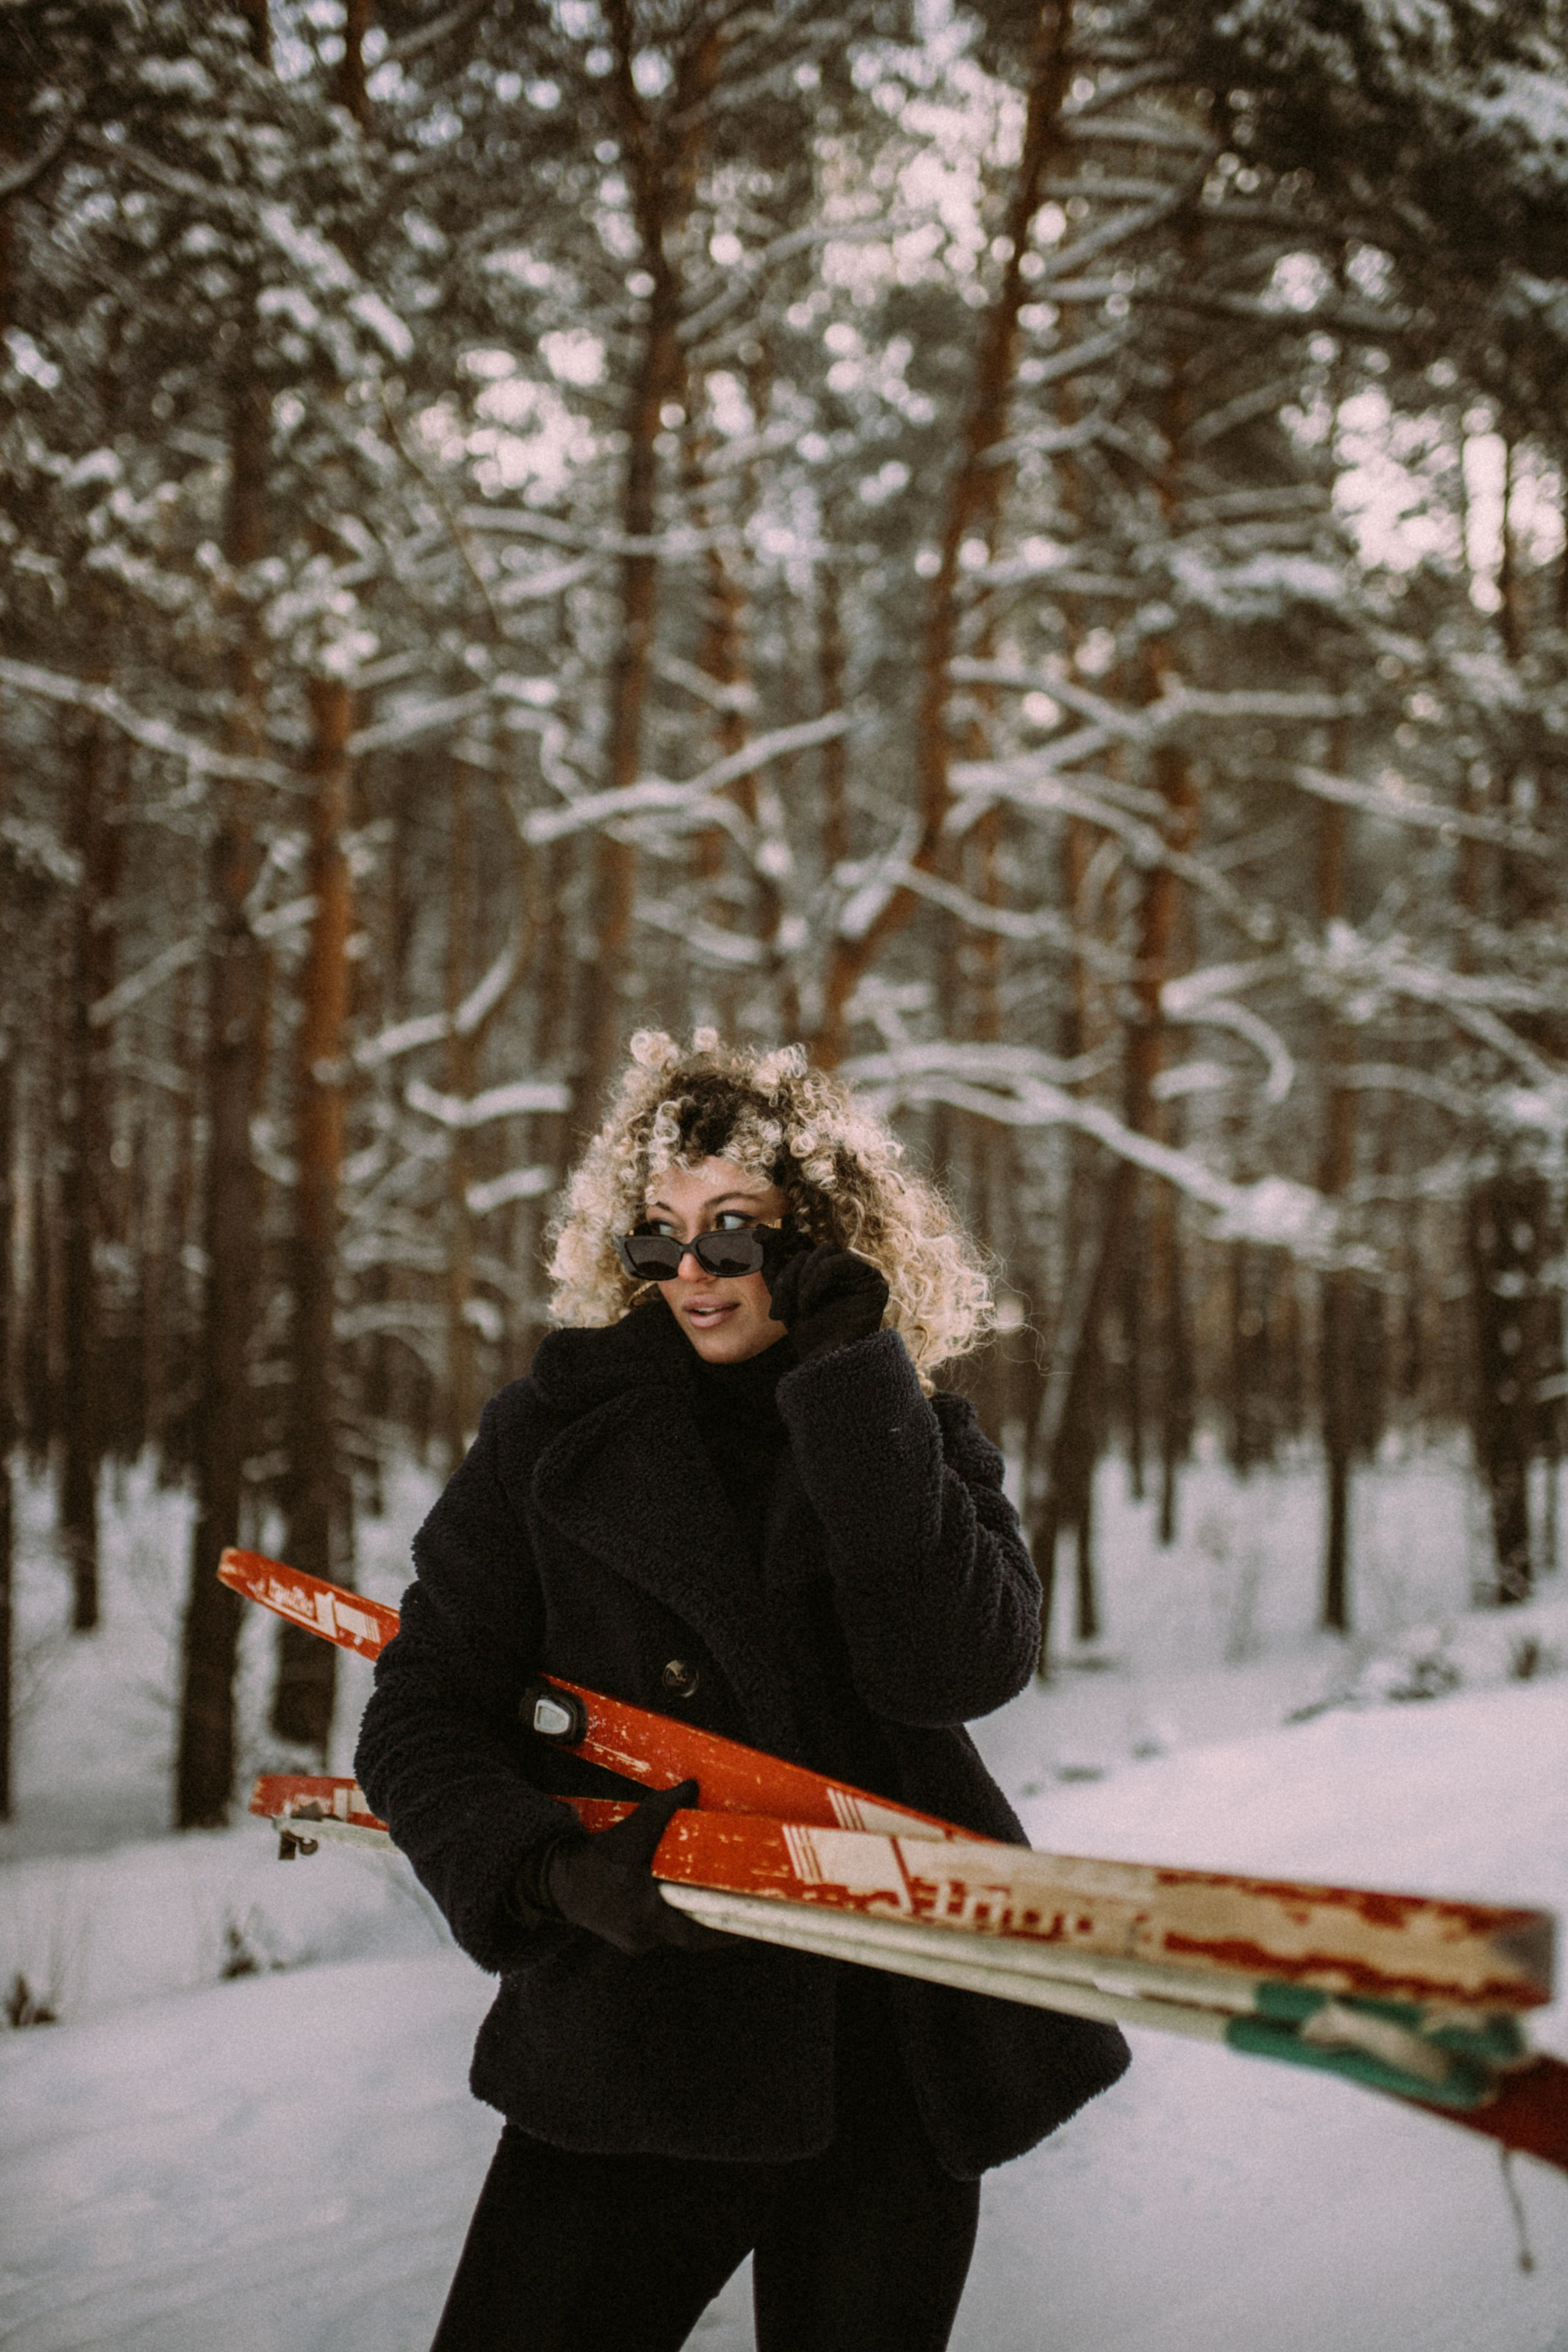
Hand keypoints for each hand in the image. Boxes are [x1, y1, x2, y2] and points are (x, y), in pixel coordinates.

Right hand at [530, 1781, 727, 1956]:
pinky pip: (658, 1926)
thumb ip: (663, 1809)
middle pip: (688, 1933)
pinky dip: (671, 1910)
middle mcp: (642, 1936)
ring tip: (712, 1895)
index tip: (750, 1927)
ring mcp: (634, 1940)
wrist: (557, 1879)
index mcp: (646, 1917)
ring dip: (689, 1912)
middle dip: (711, 1918)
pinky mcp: (627, 1935)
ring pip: (672, 1929)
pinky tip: (678, 1893)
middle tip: (737, 1904)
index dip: (725, 1932)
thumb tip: (692, 1787)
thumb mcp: (632, 1832)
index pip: (696, 1935)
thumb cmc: (596, 1859)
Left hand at [766, 1241, 888, 1360]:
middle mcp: (844, 1270)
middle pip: (810, 1250)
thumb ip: (775, 1266)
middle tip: (780, 1307)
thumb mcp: (784, 1296)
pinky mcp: (874, 1280)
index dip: (781, 1241)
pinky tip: (809, 1302)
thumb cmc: (808, 1334)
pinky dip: (819, 1278)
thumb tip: (761, 1232)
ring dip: (803, 1277)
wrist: (827, 1363)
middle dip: (789, 1274)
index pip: (803, 1246)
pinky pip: (840, 1261)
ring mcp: (861, 1274)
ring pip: (824, 1251)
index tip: (758, 1237)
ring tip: (799, 1307)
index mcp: (825, 1272)